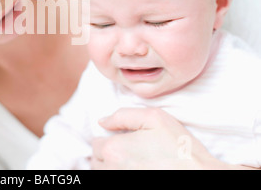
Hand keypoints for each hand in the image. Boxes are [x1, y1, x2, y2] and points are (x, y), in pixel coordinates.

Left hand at [91, 107, 239, 169]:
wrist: (202, 175)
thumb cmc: (180, 147)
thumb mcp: (155, 118)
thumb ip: (123, 115)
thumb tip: (102, 122)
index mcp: (114, 149)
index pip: (95, 144)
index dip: (109, 140)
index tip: (124, 141)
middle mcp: (112, 170)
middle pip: (96, 162)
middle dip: (108, 156)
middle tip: (129, 153)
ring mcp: (120, 181)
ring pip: (103, 173)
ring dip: (112, 168)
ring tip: (133, 163)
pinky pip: (112, 182)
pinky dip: (120, 173)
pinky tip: (136, 170)